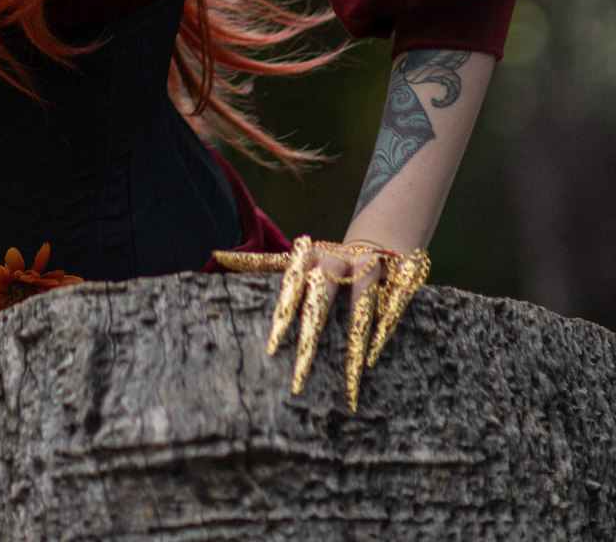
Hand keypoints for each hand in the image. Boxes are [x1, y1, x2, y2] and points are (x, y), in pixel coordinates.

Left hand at [210, 236, 429, 408]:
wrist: (381, 241)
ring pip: (363, 298)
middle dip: (313, 333)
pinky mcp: (400, 277)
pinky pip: (393, 304)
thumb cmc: (329, 263)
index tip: (271, 347)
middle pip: (324, 292)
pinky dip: (384, 330)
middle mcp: (340, 259)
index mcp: (312, 257)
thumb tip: (216, 254)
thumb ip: (261, 261)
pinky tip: (374, 359)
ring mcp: (371, 267)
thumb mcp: (298, 261)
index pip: (293, 282)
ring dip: (356, 338)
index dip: (284, 311)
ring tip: (349, 375)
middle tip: (300, 374)